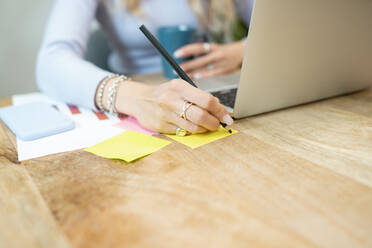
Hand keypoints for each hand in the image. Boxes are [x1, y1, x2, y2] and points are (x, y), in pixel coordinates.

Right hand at [114, 79, 233, 133]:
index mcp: (179, 87)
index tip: (226, 116)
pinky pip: (182, 132)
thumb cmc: (164, 93)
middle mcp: (171, 100)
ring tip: (207, 126)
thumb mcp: (179, 87)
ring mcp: (164, 114)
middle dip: (214, 123)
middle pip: (201, 115)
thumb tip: (218, 106)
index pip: (206, 100)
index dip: (220, 110)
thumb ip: (198, 95)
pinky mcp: (160, 126)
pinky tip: (191, 126)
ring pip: (193, 127)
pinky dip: (190, 131)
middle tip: (219, 125)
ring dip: (204, 128)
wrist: (138, 99)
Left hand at [174, 40, 245, 79]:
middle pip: (199, 60)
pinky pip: (211, 74)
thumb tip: (186, 57)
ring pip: (204, 68)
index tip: (176, 53)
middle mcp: (217, 54)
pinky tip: (195, 77)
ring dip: (192, 72)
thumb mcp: (214, 48)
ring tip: (182, 74)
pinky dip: (203, 75)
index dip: (187, 50)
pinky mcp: (223, 71)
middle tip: (174, 68)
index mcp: (213, 47)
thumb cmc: (223, 51)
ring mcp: (220, 63)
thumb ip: (203, 52)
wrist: (241, 53)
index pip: (198, 47)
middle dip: (187, 65)